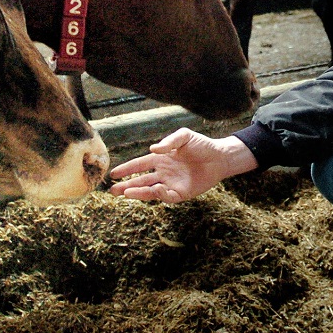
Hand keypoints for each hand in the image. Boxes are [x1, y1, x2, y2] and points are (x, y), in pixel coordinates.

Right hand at [108, 127, 258, 202]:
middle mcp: (163, 173)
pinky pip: (167, 196)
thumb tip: (152, 150)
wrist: (220, 157)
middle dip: (126, 186)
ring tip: (125, 194)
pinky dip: (160, 194)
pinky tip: (155, 189)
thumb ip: (169, 141)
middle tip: (112, 191)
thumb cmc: (202, 145)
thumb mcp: (184, 136)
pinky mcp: (182, 193)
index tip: (114, 173)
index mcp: (161, 159)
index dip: (127, 169)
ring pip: (150, 190)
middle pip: (141, 181)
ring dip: (138, 192)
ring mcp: (171, 184)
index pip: (139, 165)